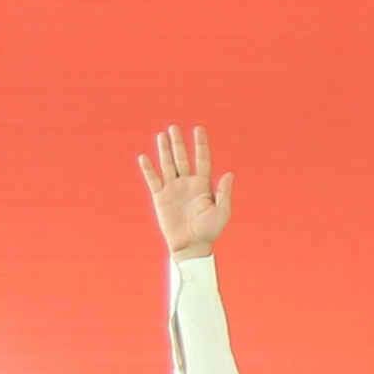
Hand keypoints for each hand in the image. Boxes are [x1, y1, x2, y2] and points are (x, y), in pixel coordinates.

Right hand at [139, 124, 233, 259]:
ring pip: (168, 165)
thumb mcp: (221, 212)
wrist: (191, 246)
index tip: (198, 129)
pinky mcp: (160, 198)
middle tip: (174, 127)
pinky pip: (153, 180)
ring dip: (164, 151)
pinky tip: (144, 157)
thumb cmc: (209, 231)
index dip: (200, 145)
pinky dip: (148, 169)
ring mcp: (173, 189)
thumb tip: (229, 174)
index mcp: (203, 185)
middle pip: (182, 158)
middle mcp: (187, 184)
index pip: (202, 160)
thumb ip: (224, 193)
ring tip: (162, 135)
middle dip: (178, 143)